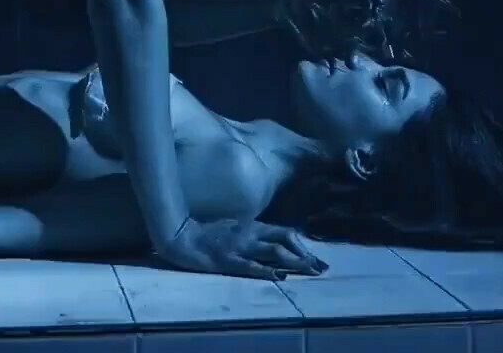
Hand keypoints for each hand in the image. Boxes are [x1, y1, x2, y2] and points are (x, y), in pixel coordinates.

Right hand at [155, 217, 326, 279]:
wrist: (181, 236)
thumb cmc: (207, 233)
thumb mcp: (235, 227)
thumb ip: (253, 233)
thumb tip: (273, 243)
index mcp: (252, 226)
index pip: (285, 232)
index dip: (304, 246)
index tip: (318, 259)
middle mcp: (250, 233)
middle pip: (285, 239)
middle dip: (306, 254)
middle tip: (321, 268)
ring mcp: (239, 246)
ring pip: (273, 251)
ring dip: (294, 261)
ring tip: (310, 271)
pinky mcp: (227, 260)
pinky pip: (251, 265)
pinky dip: (267, 271)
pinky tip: (280, 276)